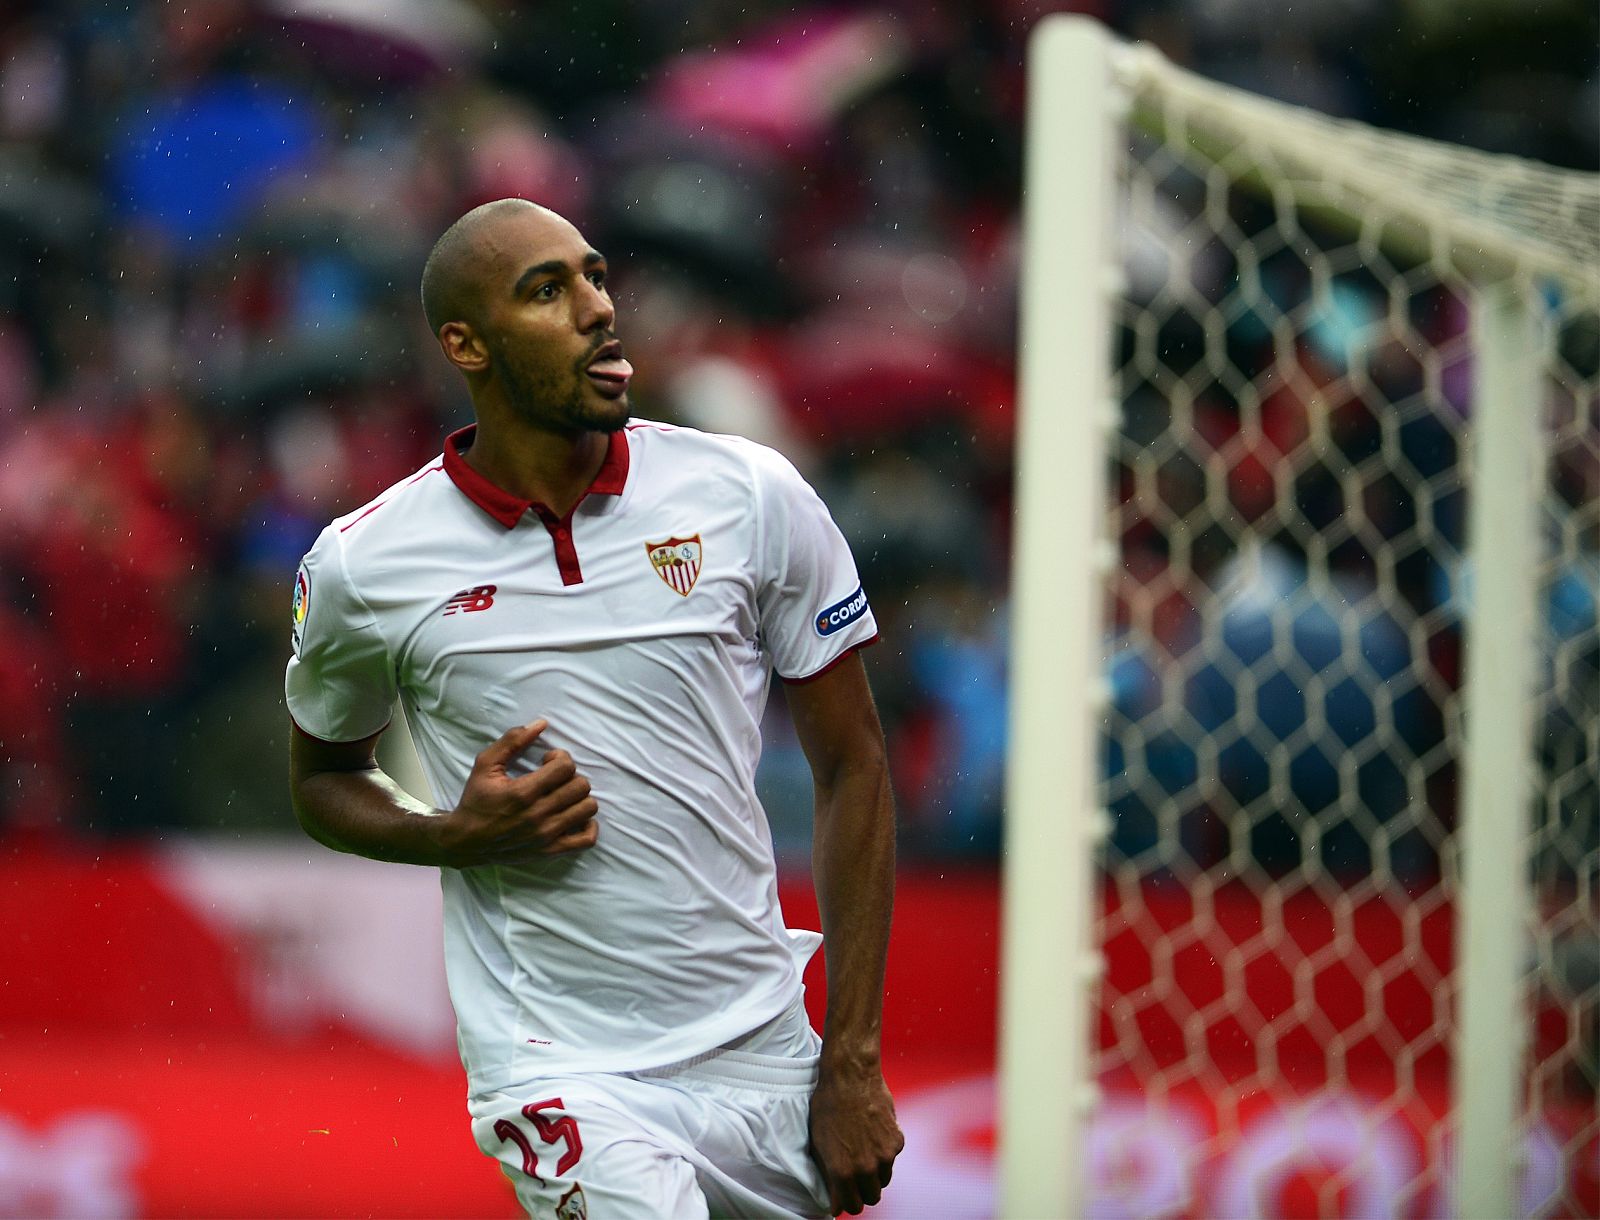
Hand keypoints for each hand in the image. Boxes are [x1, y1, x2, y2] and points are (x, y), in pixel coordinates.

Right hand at [436, 719, 598, 865]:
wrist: (466, 842)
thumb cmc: (476, 800)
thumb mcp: (485, 764)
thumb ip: (512, 741)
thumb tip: (542, 723)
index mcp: (523, 792)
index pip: (565, 767)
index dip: (560, 758)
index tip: (546, 762)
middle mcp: (538, 815)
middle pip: (581, 786)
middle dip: (570, 776)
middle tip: (554, 779)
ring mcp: (547, 835)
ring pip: (588, 808)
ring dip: (580, 797)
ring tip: (563, 796)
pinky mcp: (551, 851)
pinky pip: (587, 839)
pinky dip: (589, 825)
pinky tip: (574, 815)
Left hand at [808, 1059, 903, 1214]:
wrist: (850, 1077)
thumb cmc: (828, 1107)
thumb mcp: (819, 1144)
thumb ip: (828, 1175)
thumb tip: (835, 1201)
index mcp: (842, 1172)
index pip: (852, 1206)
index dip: (847, 1203)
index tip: (844, 1197)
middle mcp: (866, 1168)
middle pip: (872, 1197)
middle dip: (862, 1191)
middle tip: (854, 1178)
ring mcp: (884, 1156)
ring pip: (883, 1180)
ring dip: (875, 1174)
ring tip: (862, 1152)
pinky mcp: (897, 1141)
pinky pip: (892, 1158)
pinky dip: (884, 1153)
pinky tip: (872, 1135)